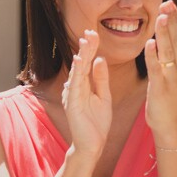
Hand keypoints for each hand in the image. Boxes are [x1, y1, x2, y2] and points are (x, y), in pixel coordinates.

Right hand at [62, 29, 110, 156]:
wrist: (93, 145)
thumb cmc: (96, 123)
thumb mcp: (104, 96)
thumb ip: (100, 79)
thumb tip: (100, 59)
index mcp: (83, 86)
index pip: (87, 63)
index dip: (90, 49)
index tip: (94, 34)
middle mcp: (75, 88)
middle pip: (81, 64)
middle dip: (86, 48)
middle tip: (90, 32)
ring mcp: (73, 95)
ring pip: (77, 71)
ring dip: (81, 56)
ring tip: (86, 41)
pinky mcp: (73, 104)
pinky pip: (75, 85)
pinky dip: (77, 72)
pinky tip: (80, 61)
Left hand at [144, 0, 176, 147]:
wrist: (172, 124)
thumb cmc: (169, 99)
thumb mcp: (174, 74)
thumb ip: (172, 58)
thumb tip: (168, 41)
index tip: (170, 4)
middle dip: (173, 20)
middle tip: (167, 3)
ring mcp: (172, 77)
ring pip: (169, 51)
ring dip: (165, 33)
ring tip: (161, 17)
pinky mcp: (161, 87)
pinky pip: (157, 69)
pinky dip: (153, 56)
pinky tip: (150, 43)